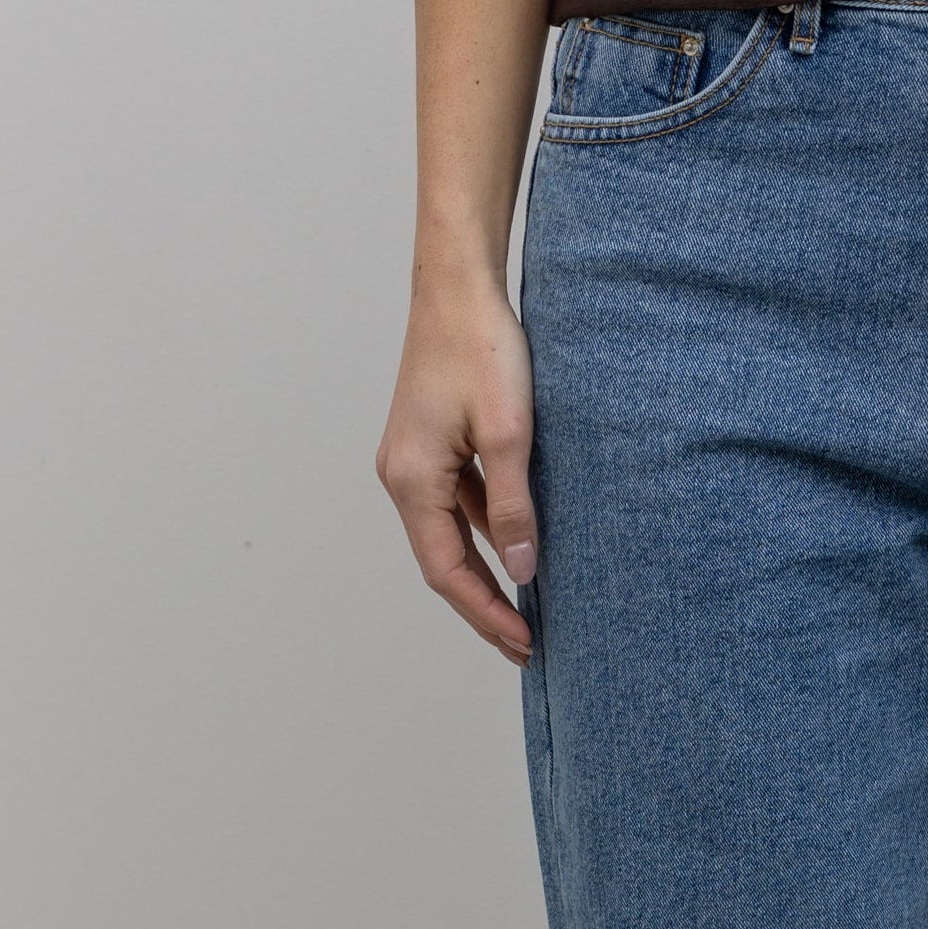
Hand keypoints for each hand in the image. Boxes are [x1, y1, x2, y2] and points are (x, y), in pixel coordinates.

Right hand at [376, 281, 538, 662]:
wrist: (458, 285)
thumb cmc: (481, 347)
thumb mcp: (510, 433)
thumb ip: (513, 506)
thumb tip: (521, 570)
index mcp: (411, 480)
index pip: (447, 571)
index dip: (485, 612)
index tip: (524, 642)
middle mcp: (401, 475)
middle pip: (442, 560)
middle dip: (483, 604)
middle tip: (526, 642)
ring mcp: (412, 459)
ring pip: (448, 532)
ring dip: (484, 569)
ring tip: (525, 604)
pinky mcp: (430, 441)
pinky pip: (454, 502)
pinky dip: (483, 530)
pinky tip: (515, 541)